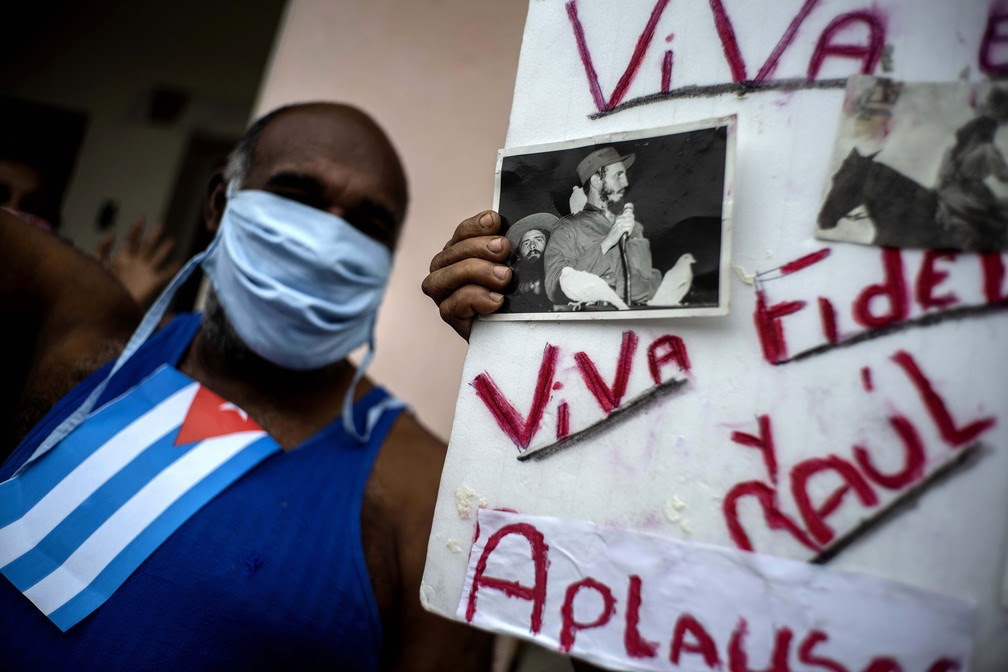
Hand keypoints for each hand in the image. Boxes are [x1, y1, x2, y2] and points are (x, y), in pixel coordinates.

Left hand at [93, 218, 181, 307]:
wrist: (109, 307)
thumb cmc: (100, 286)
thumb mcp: (98, 264)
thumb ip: (103, 248)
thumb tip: (113, 233)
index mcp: (121, 258)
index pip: (130, 240)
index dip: (136, 230)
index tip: (142, 219)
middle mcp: (135, 263)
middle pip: (146, 246)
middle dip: (153, 236)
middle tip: (160, 226)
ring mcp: (144, 272)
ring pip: (157, 257)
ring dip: (164, 249)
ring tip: (171, 240)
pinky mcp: (152, 283)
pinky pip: (165, 273)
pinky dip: (173, 268)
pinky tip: (179, 262)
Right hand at [422, 211, 511, 340]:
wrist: (516, 330)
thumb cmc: (513, 296)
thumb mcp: (512, 267)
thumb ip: (506, 250)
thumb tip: (508, 232)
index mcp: (461, 253)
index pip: (461, 233)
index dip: (476, 225)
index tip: (495, 221)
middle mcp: (446, 271)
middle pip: (450, 253)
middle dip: (478, 247)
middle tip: (503, 249)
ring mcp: (444, 295)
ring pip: (443, 277)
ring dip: (474, 271)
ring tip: (503, 277)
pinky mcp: (450, 318)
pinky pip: (452, 305)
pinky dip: (475, 299)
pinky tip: (496, 300)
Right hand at [600, 202, 633, 253]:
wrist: (608, 239)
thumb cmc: (614, 233)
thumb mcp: (618, 225)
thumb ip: (624, 221)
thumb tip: (631, 218)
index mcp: (618, 218)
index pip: (629, 213)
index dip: (632, 217)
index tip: (631, 222)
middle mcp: (619, 220)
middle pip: (631, 218)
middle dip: (632, 223)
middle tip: (630, 228)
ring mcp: (619, 224)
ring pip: (631, 223)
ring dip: (631, 228)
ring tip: (629, 231)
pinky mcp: (620, 229)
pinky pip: (629, 228)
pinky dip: (630, 231)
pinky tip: (627, 234)